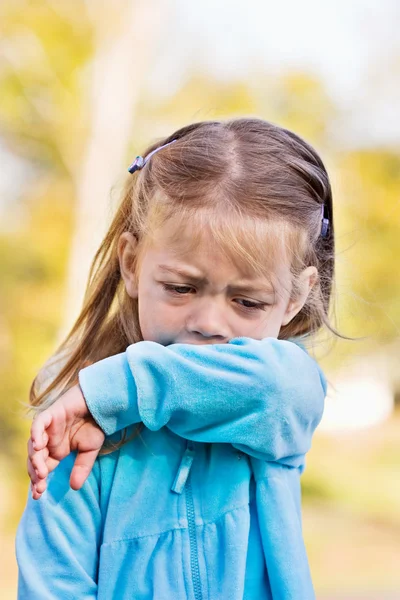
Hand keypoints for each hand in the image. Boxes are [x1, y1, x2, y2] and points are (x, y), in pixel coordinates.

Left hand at [28, 384, 104, 499]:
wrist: (102, 405)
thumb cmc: (96, 425)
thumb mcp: (90, 451)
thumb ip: (81, 468)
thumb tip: (75, 488)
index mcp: (56, 450)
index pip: (42, 468)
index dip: (38, 482)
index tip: (38, 495)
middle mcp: (49, 440)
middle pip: (34, 459)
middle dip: (35, 473)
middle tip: (40, 487)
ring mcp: (48, 428)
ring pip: (34, 444)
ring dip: (35, 459)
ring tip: (41, 472)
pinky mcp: (50, 414)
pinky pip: (38, 425)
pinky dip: (36, 434)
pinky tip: (39, 445)